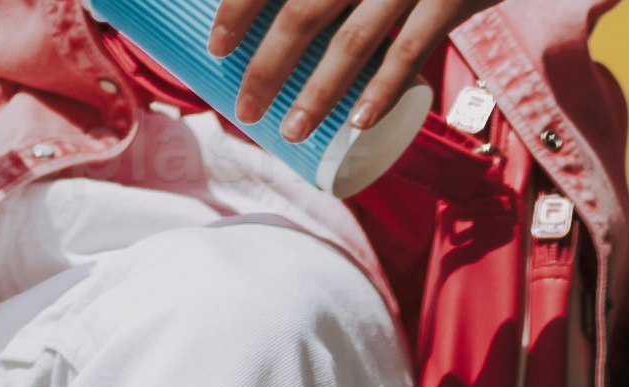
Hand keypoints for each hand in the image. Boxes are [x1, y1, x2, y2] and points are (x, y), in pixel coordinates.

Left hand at [208, 0, 470, 149]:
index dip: (239, 7)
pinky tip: (359, 122)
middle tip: (246, 108)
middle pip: (304, 9)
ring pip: (354, 39)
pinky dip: (384, 88)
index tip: (215, 47)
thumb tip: (280, 17)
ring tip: (293, 132)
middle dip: (268, 64)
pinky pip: (414, 49)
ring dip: (320, 92)